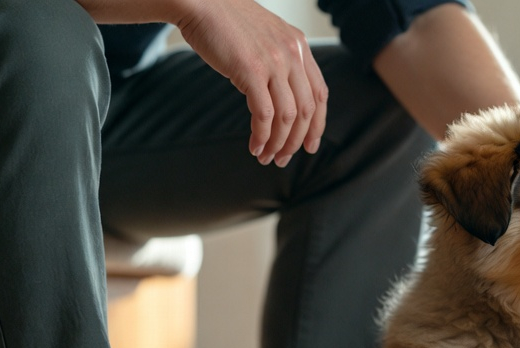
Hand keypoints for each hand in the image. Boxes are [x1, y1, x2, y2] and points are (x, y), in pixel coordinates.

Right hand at [176, 0, 326, 166]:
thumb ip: (280, 58)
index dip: (317, 125)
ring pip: (287, 117)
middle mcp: (292, 54)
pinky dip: (262, 137)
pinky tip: (254, 146)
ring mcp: (273, 62)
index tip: (310, 145)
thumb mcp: (266, 36)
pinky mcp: (251, 71)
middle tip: (283, 159)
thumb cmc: (226, 20)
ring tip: (266, 157)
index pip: (320, 94)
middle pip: (307, 111)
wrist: (199, 0)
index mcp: (299, 46)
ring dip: (278, 144)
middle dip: (297, 141)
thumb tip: (284, 92)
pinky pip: (264, 115)